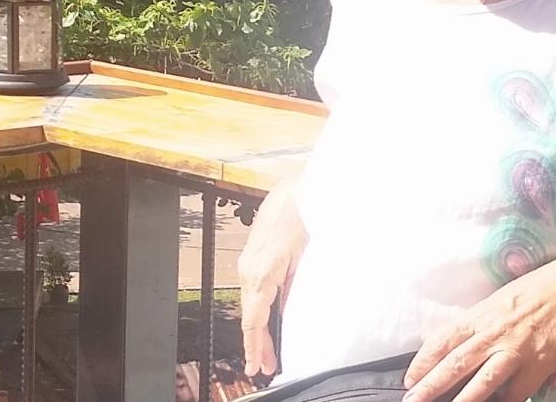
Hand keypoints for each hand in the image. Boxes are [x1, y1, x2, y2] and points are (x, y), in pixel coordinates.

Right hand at [237, 179, 307, 378]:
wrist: (300, 188)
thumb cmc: (306, 217)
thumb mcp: (307, 260)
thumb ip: (296, 292)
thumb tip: (291, 317)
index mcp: (261, 273)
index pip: (254, 320)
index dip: (255, 347)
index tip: (257, 366)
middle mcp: (248, 269)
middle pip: (249, 315)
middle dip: (257, 343)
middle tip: (265, 366)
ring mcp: (248, 261)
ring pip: (250, 303)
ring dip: (257, 327)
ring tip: (265, 351)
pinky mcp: (253, 255)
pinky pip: (253, 289)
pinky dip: (258, 309)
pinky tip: (265, 320)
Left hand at [402, 259, 555, 401]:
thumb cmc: (529, 293)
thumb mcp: (493, 304)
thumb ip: (474, 327)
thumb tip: (452, 350)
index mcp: (478, 316)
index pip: (442, 341)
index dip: (422, 362)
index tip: (409, 380)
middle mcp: (492, 334)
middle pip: (455, 364)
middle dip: (431, 386)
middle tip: (413, 400)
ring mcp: (516, 350)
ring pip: (483, 382)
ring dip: (463, 400)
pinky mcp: (538, 365)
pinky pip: (516, 392)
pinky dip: (504, 401)